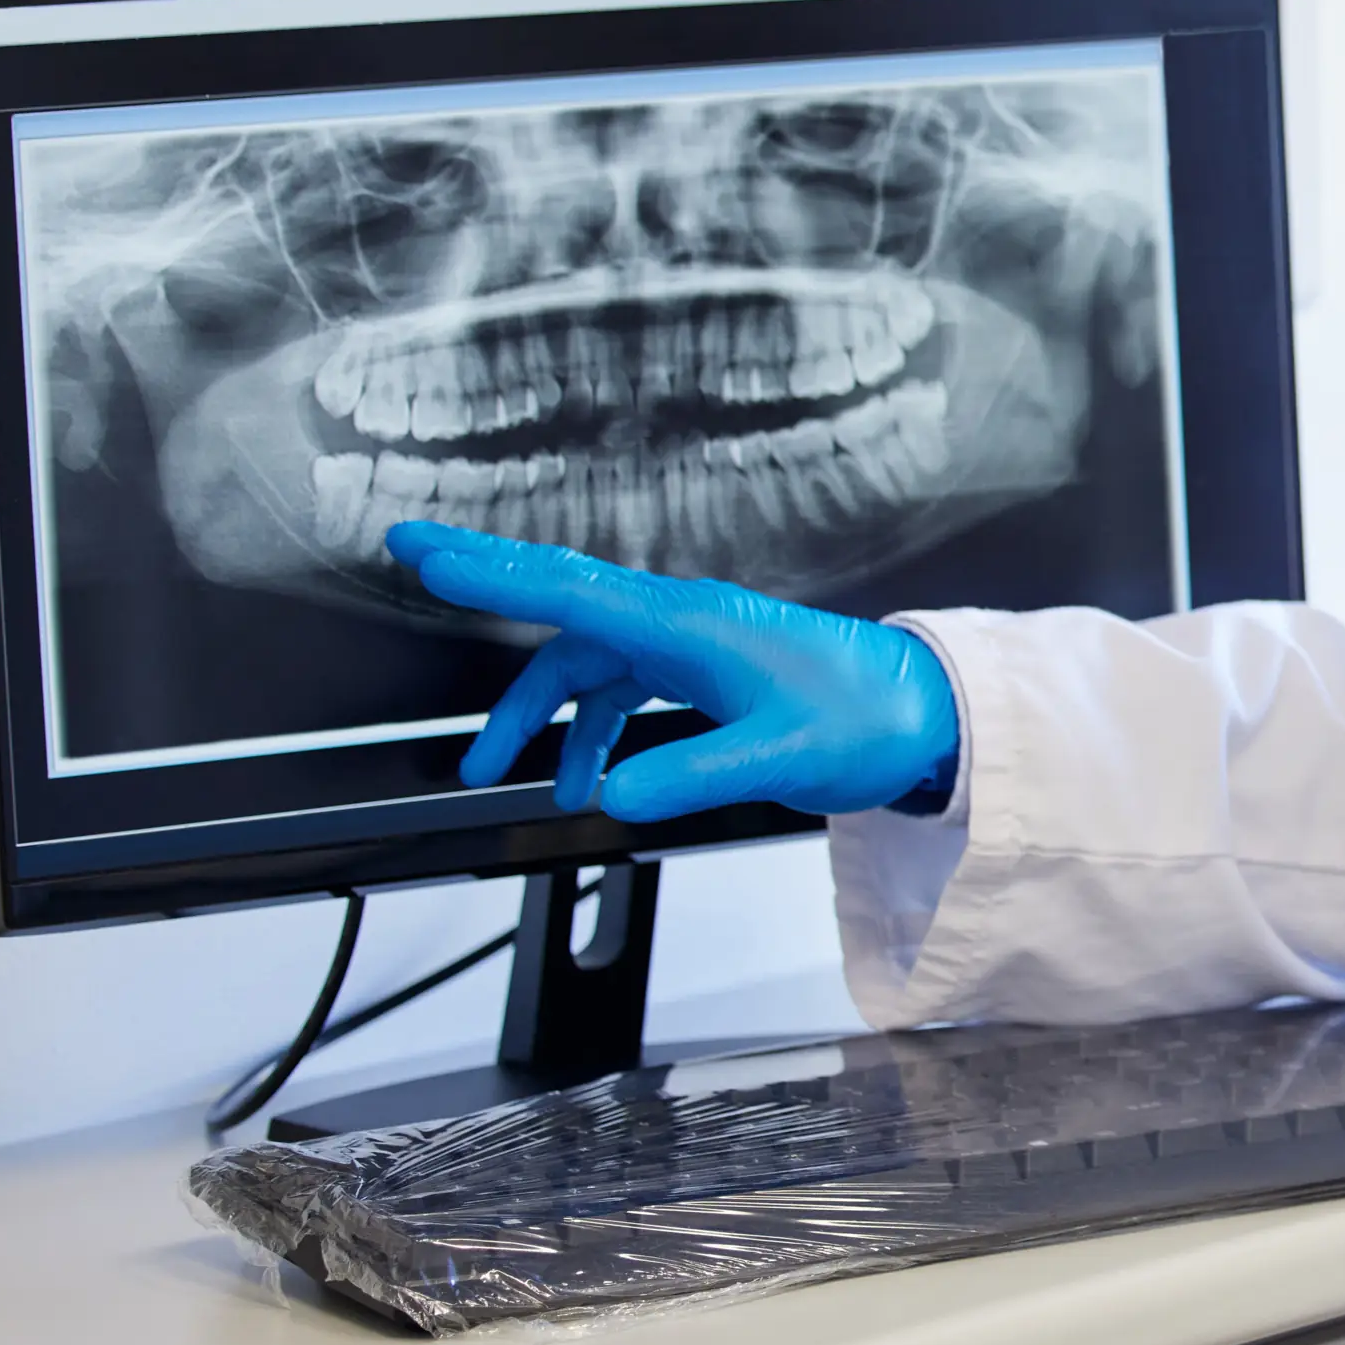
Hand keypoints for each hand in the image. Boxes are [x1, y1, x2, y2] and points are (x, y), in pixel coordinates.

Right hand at [387, 521, 962, 821]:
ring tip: (495, 769)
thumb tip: (612, 792)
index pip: (571, 591)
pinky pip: (626, 691)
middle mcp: (684, 624)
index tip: (424, 551)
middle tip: (413, 560)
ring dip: (539, 712)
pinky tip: (587, 779)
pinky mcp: (710, 675)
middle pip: (564, 605)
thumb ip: (691, 774)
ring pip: (589, 663)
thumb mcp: (777, 755)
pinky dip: (593, 731)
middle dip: (487, 585)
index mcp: (691, 625)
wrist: (931, 715)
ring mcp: (696, 647)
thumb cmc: (872, 717)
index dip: (491, 573)